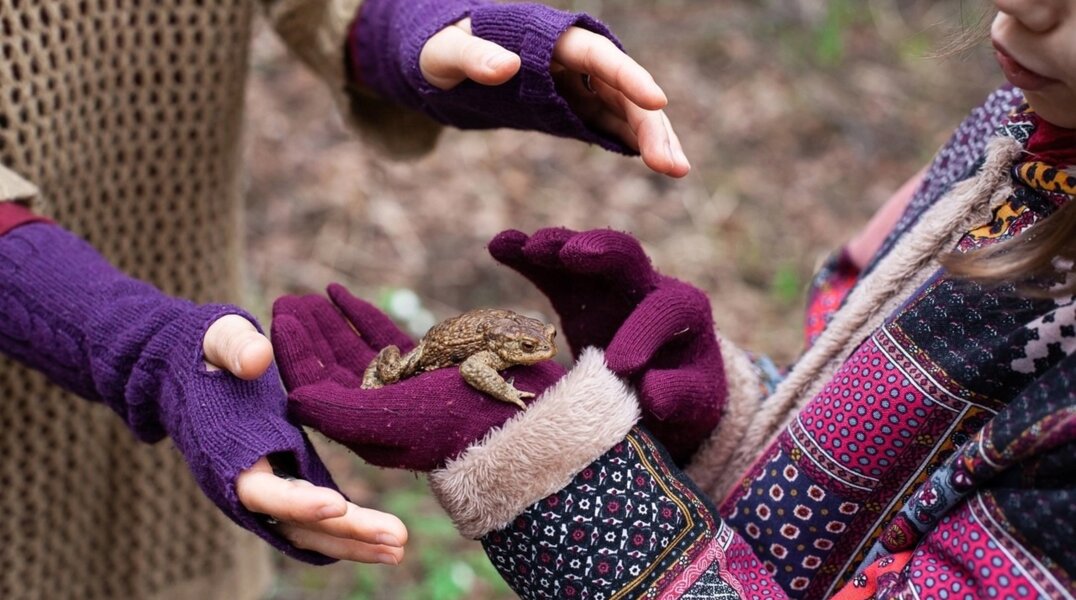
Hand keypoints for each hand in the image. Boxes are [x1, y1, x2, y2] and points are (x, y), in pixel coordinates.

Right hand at [203, 315, 407, 563]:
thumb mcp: (218, 339)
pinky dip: (348, 533)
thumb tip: (257, 359)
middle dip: (347, 533)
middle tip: (397, 541)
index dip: (299, 500)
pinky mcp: (287, 486)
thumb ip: (235, 347)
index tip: (338, 506)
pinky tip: (384, 543)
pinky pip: (316, 521)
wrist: (191, 373)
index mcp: (227, 456)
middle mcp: (245, 486)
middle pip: (297, 524)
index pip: (263, 490)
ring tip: (399, 548)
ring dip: (355, 542)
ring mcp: (267, 493)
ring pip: (310, 532)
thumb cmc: (206, 353)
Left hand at [270, 285, 564, 471]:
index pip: (315, 386)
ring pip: (353, 349)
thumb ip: (337, 411)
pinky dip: (359, 315)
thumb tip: (290, 397)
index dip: (294, 352)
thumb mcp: (389, 420)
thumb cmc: (456, 424)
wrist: (522, 418)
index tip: (279, 316)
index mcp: (363, 428)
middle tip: (286, 300)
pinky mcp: (424, 366)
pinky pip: (382, 337)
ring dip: (329, 321)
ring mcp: (402, 387)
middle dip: (308, 333)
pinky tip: (340, 293)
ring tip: (309, 294)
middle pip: (330, 365)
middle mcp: (378, 409)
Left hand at [420, 19, 689, 177]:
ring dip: (652, 138)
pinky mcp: (572, 109)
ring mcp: (576, 86)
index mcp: (550, 40)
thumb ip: (472, 58)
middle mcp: (573, 61)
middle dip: (653, 125)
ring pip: (625, 109)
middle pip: (624, 89)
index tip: (657, 101)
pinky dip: (631, 141)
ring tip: (676, 170)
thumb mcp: (445, 55)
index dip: (629, 77)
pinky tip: (653, 163)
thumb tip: (506, 67)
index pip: (598, 57)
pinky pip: (609, 124)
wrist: (444, 64)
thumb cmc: (440, 51)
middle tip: (674, 166)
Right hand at [488, 228, 724, 462]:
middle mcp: (645, 286)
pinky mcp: (576, 293)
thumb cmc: (683, 394)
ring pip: (583, 254)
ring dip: (557, 247)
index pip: (664, 311)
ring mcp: (607, 286)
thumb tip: (653, 392)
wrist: (664, 387)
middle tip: (572, 256)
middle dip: (601, 252)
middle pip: (626, 257)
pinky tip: (499, 246)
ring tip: (531, 248)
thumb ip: (679, 395)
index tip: (619, 366)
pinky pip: (550, 270)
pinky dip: (525, 256)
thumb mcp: (693, 401)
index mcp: (682, 310)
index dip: (642, 334)